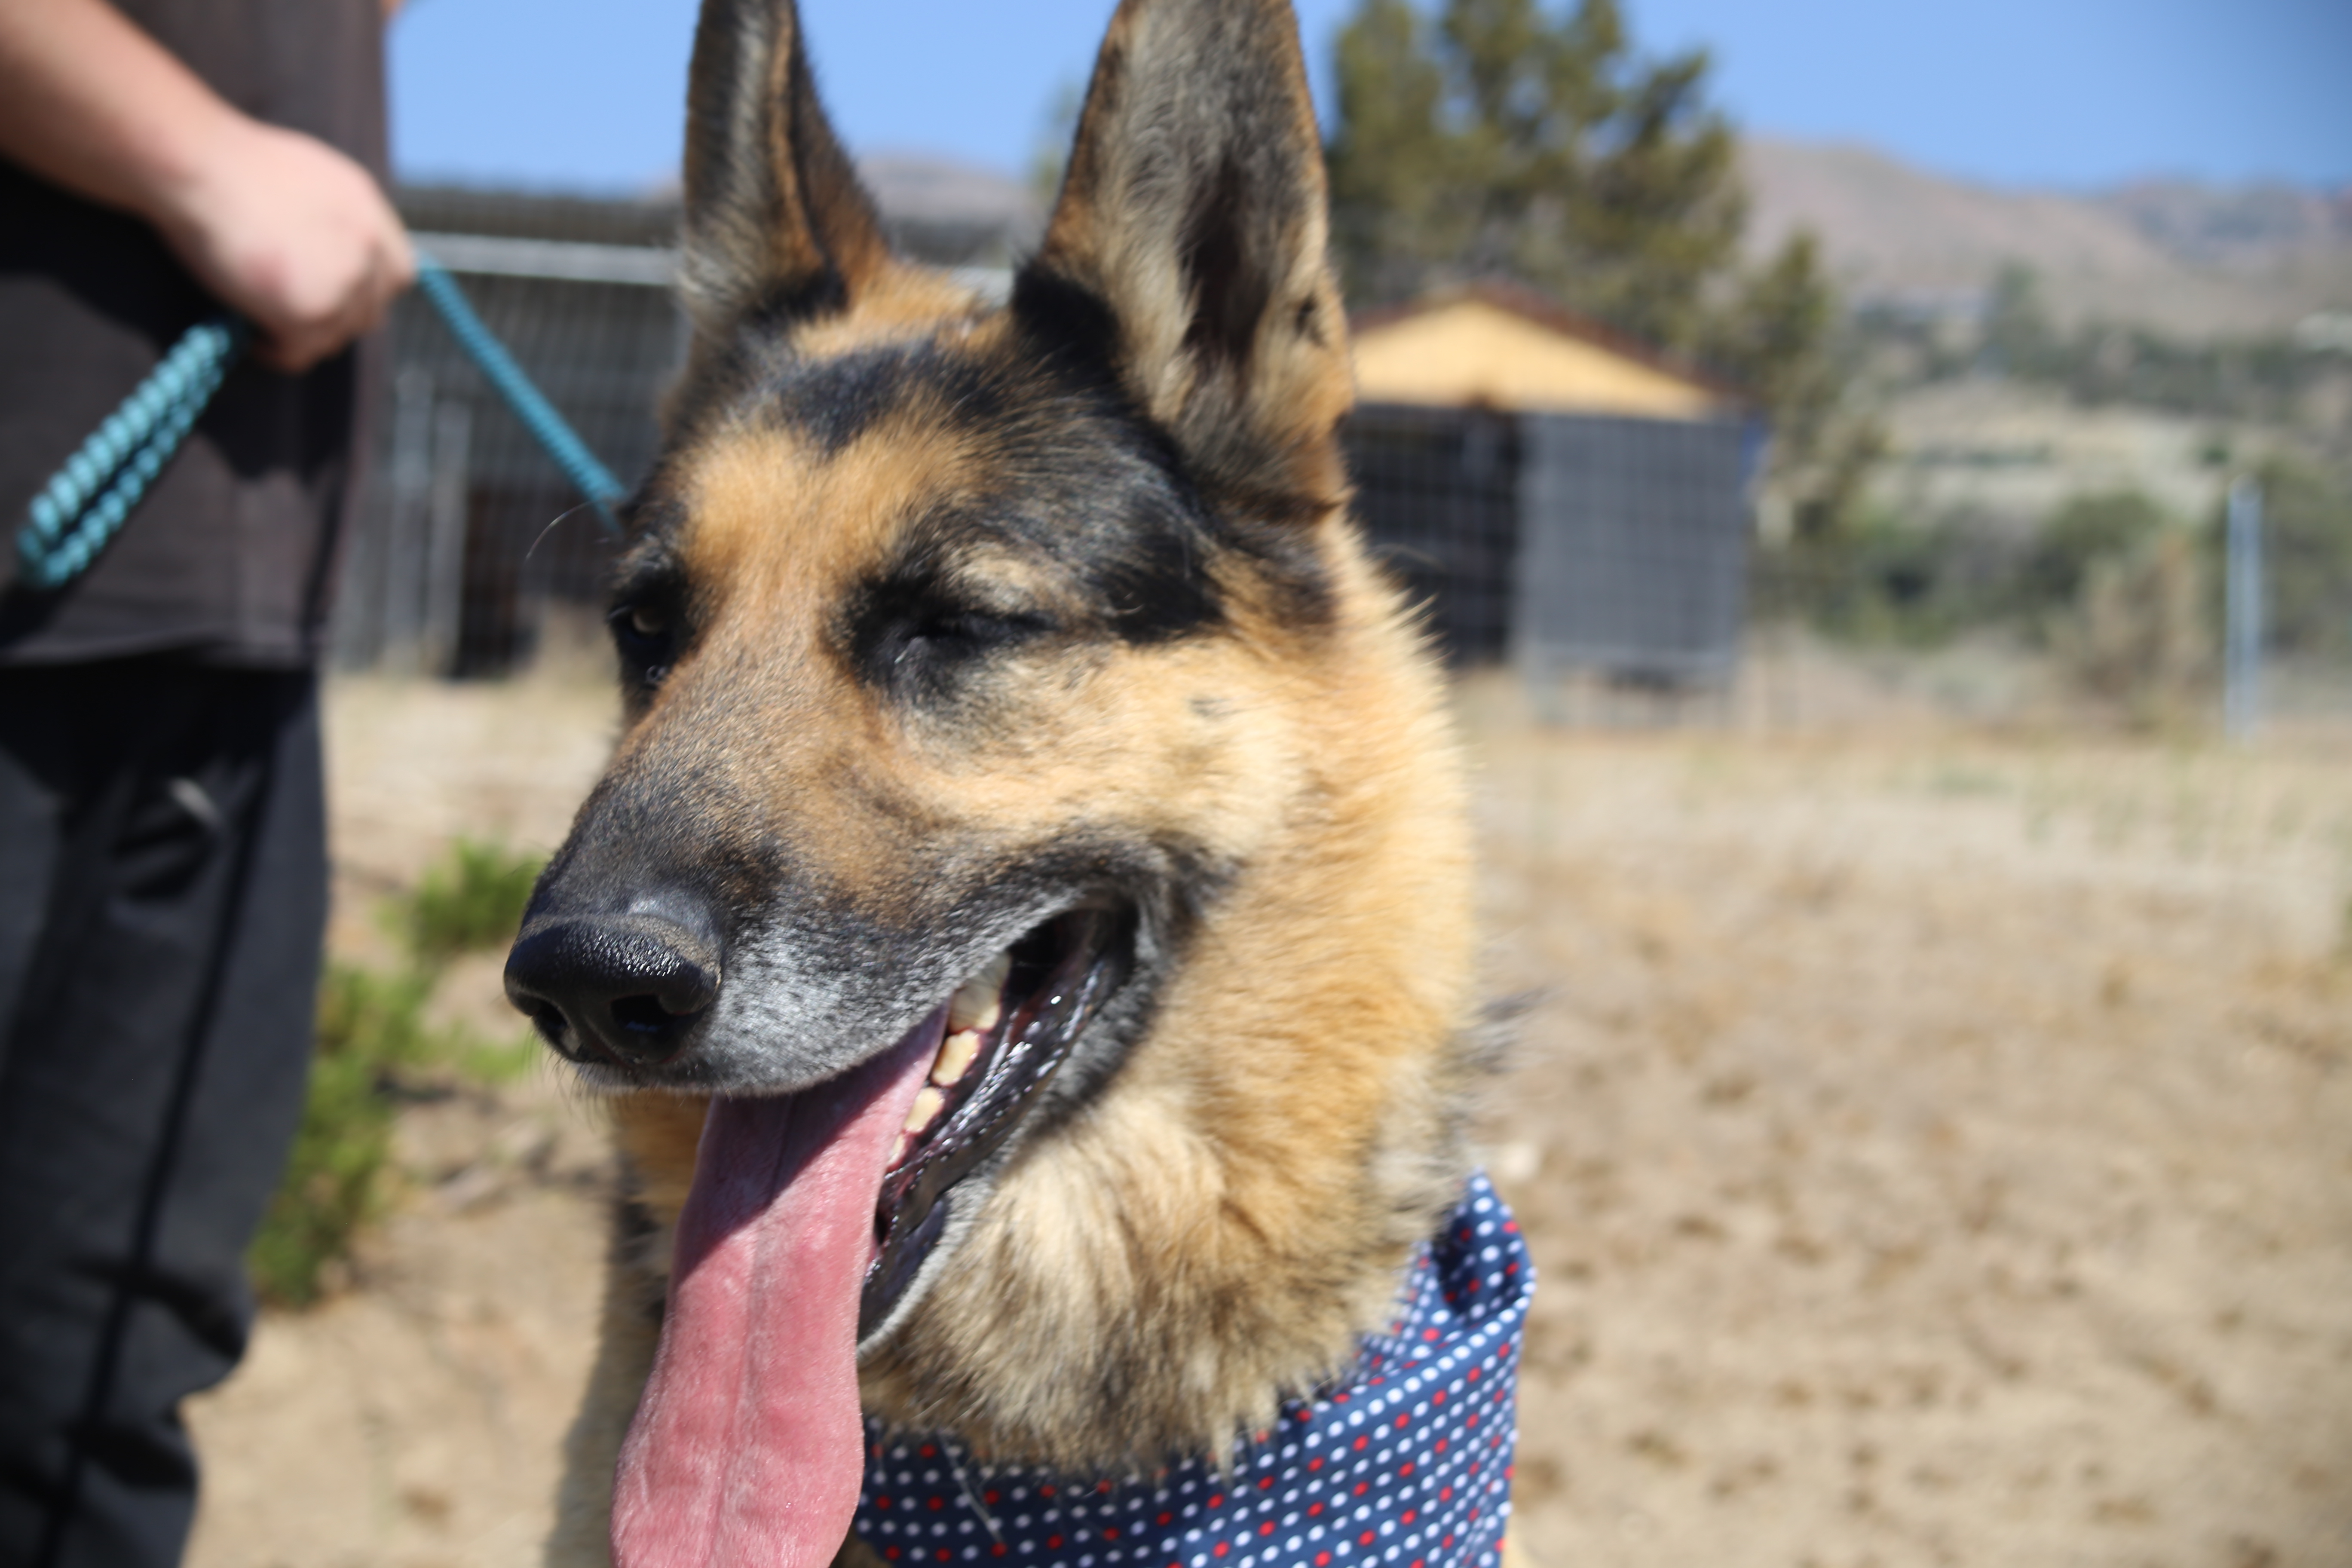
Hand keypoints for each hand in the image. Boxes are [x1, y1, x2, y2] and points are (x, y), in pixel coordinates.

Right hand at [151, 118, 414, 373]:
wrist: (198, 164)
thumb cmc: (228, 163)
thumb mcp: (306, 178)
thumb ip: (332, 220)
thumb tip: (326, 256)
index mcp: (370, 214)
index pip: (397, 275)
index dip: (366, 292)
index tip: (331, 296)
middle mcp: (369, 250)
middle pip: (368, 313)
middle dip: (333, 319)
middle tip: (286, 313)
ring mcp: (345, 283)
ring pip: (335, 337)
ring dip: (301, 336)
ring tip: (262, 321)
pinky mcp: (312, 312)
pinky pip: (300, 353)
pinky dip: (275, 352)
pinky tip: (251, 339)